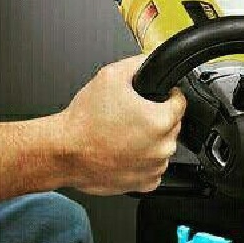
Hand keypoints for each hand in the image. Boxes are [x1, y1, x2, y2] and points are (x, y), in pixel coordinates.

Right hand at [56, 55, 185, 194]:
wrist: (63, 153)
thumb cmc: (84, 122)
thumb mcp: (111, 76)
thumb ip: (139, 64)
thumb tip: (153, 59)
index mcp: (161, 121)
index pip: (180, 102)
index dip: (166, 95)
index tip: (155, 97)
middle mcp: (162, 147)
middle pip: (171, 125)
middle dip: (155, 118)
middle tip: (131, 116)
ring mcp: (154, 167)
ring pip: (162, 147)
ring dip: (149, 140)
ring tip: (123, 135)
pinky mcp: (145, 183)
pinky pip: (153, 168)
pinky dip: (142, 161)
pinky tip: (124, 152)